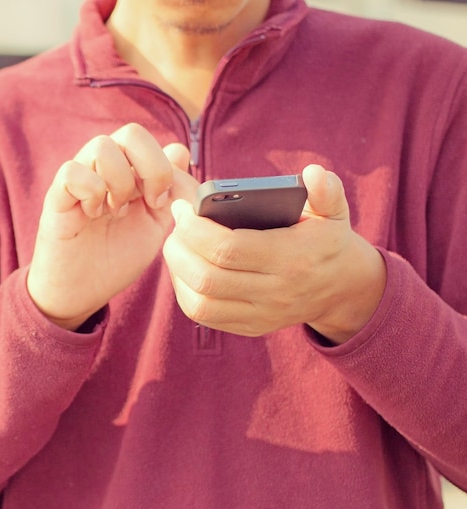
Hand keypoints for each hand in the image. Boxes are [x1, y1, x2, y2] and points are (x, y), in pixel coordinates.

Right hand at [27, 123, 196, 329]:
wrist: (83, 291)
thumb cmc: (117, 257)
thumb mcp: (155, 226)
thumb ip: (171, 191)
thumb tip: (180, 151)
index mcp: (129, 171)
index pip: (151, 141)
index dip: (165, 168)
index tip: (163, 204)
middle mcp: (104, 168)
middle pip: (131, 133)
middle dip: (151, 169)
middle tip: (148, 203)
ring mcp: (79, 179)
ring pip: (102, 146)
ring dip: (120, 182)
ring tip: (116, 212)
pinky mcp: (57, 197)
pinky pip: (72, 171)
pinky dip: (91, 193)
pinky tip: (94, 215)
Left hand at [162, 164, 386, 343]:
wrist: (342, 290)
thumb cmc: (327, 242)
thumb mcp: (333, 213)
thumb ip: (327, 190)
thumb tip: (313, 173)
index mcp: (290, 258)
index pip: (228, 249)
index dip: (195, 229)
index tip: (182, 209)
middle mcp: (274, 292)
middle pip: (207, 278)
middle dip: (179, 250)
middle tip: (175, 228)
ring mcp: (261, 314)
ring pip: (200, 303)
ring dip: (178, 274)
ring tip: (177, 248)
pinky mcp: (251, 327)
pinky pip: (204, 316)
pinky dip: (185, 292)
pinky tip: (184, 270)